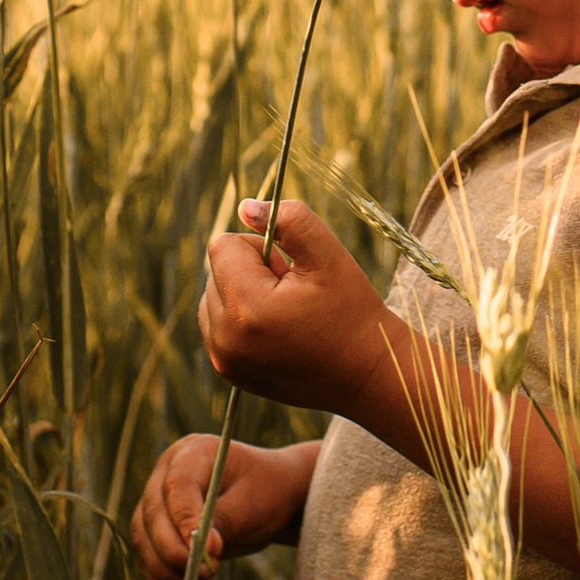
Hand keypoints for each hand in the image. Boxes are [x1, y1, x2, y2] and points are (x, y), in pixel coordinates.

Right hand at [130, 432, 314, 579]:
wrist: (270, 496)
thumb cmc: (266, 491)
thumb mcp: (253, 504)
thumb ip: (224, 520)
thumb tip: (198, 548)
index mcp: (193, 452)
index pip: (177, 486)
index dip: (185, 519)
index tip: (208, 551)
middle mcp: (166, 473)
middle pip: (152, 515)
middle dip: (175, 552)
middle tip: (207, 574)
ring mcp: (158, 502)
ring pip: (144, 540)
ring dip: (168, 572)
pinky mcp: (157, 530)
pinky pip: (149, 558)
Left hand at [199, 197, 390, 415]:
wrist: (367, 373)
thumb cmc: (351, 310)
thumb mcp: (328, 254)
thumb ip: (288, 219)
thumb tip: (245, 206)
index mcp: (246, 308)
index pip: (223, 246)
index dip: (261, 248)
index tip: (290, 271)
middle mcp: (225, 339)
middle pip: (216, 270)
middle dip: (251, 272)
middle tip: (293, 295)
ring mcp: (224, 360)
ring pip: (213, 296)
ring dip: (243, 294)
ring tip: (286, 313)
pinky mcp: (228, 371)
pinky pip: (217, 324)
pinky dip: (241, 319)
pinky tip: (277, 331)